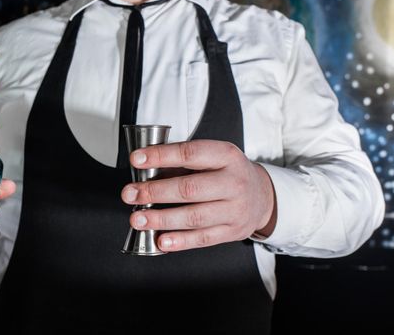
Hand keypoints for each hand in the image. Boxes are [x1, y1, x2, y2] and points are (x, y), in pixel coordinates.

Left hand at [121, 140, 275, 251]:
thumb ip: (183, 162)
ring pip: (194, 216)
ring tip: (138, 219)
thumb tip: (146, 169)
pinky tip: (161, 240)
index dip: (161, 156)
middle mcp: (234, 182)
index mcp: (227, 156)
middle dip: (155, 192)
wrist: (263, 196)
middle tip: (130, 194)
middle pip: (190, 188)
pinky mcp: (232, 232)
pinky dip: (180, 241)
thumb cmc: (229, 173)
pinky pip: (203, 238)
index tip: (137, 159)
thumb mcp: (214, 157)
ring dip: (162, 219)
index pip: (190, 154)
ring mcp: (235, 209)